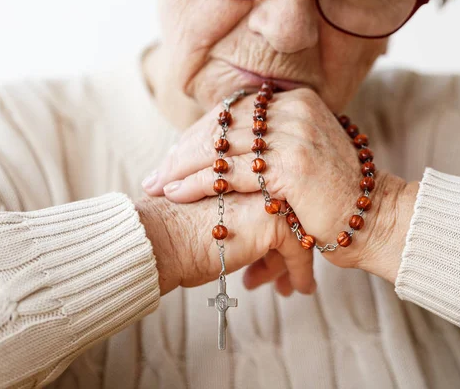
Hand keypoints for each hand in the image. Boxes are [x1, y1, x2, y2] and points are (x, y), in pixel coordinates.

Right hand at [136, 193, 316, 295]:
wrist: (159, 238)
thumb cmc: (170, 229)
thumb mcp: (202, 212)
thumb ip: (223, 211)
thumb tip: (234, 232)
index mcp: (239, 170)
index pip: (269, 197)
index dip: (269, 229)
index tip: (265, 254)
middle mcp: (258, 176)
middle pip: (285, 213)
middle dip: (283, 247)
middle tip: (280, 272)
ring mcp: (268, 194)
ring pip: (296, 229)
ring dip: (292, 261)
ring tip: (286, 286)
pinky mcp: (273, 219)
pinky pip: (299, 248)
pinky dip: (300, 271)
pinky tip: (300, 288)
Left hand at [143, 88, 418, 284]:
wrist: (372, 219)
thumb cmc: (332, 195)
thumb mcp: (302, 153)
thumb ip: (269, 141)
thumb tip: (225, 143)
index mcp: (296, 102)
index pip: (232, 112)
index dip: (198, 133)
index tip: (174, 154)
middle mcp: (295, 110)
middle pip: (221, 126)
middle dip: (183, 151)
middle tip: (158, 172)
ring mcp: (294, 135)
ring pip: (221, 148)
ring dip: (182, 168)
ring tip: (159, 184)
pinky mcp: (291, 166)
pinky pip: (230, 172)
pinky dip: (198, 182)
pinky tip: (178, 192)